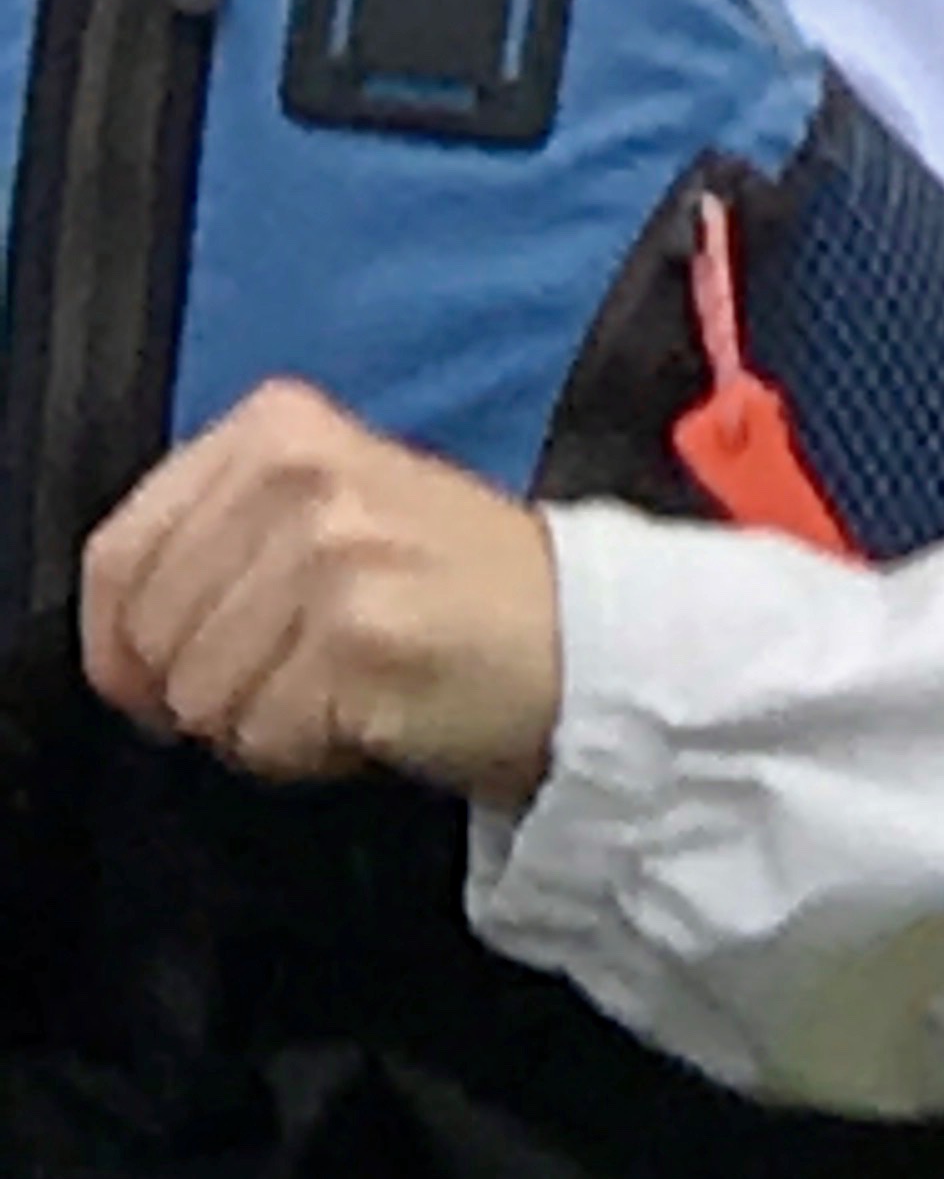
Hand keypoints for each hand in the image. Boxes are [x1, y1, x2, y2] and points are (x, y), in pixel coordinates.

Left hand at [80, 381, 560, 804]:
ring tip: (346, 688)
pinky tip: (376, 714)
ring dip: (263, 720)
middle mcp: (299, 475)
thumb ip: (217, 542)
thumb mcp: (328, 508)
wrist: (592, 637)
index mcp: (278, 426)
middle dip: (206, 685)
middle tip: (297, 675)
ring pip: (200, 698)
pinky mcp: (360, 638)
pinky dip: (312, 752)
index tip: (158, 680)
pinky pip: (265, 739)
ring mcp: (331, 554)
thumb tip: (118, 657)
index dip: (120, 643)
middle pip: (152, 637)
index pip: (116, 554)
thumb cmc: (453, 587)